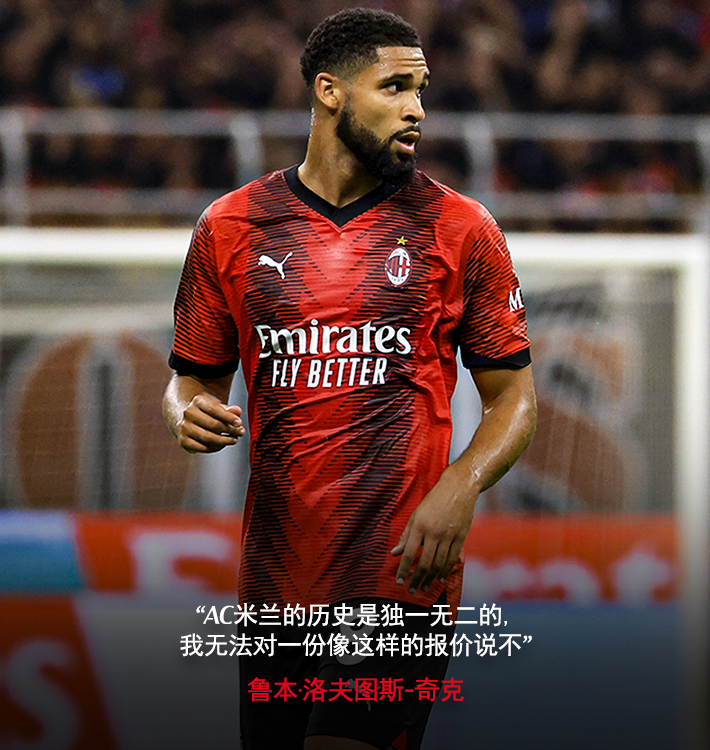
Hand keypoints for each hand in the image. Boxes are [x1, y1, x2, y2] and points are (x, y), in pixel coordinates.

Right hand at [176, 395, 245, 453]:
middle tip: (241, 432)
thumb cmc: (207, 414)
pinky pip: (202, 447)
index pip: (215, 409)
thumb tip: (238, 411)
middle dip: (230, 430)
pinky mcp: (183, 441)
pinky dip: (215, 448)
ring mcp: (184, 427)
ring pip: (208, 437)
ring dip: (224, 440)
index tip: (240, 423)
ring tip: (234, 440)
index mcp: (198, 401)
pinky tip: (222, 445)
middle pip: (214, 424)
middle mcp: (189, 413)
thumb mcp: (218, 408)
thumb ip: (229, 409)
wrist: (188, 421)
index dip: (229, 417)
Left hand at [390, 468, 476, 592]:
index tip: (400, 581)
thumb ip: (406, 535)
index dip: (403, 569)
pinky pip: (452, 558)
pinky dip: (446, 570)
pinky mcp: (461, 537)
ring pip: (439, 563)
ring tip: (425, 587)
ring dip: (431, 578)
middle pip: (425, 562)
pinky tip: (440, 578)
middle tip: (412, 590)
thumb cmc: (434, 500)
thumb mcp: (416, 515)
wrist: (458, 488)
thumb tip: (395, 553)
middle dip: (417, 579)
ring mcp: (449, 536)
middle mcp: (434, 532)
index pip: (410, 553)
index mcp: (420, 525)